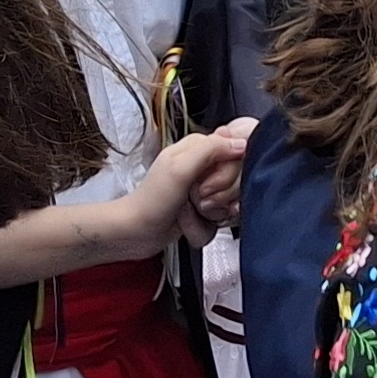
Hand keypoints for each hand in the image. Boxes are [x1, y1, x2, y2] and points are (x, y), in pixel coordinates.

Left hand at [128, 117, 254, 248]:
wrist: (134, 234)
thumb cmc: (150, 202)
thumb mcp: (180, 167)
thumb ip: (212, 149)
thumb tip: (242, 144)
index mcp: (199, 147)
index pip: (238, 151)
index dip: (230, 170)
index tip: (210, 182)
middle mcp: (204, 167)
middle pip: (238, 179)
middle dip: (219, 195)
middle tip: (198, 198)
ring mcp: (204, 190)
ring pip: (231, 202)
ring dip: (210, 213)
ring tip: (190, 211)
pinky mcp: (204, 211)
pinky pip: (219, 221)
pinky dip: (203, 227)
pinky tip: (190, 224)